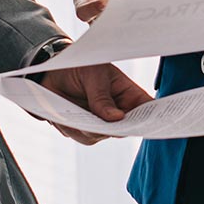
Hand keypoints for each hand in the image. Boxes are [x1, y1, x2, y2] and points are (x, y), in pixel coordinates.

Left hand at [36, 63, 153, 144]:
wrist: (52, 72)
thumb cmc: (79, 66)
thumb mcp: (93, 75)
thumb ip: (102, 97)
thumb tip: (117, 118)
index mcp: (128, 94)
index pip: (147, 109)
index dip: (151, 119)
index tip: (148, 124)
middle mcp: (117, 112)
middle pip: (124, 129)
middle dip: (112, 128)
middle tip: (102, 121)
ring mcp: (101, 122)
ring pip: (101, 136)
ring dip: (88, 129)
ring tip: (76, 114)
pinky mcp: (84, 129)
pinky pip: (83, 137)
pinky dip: (73, 129)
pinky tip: (66, 116)